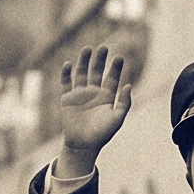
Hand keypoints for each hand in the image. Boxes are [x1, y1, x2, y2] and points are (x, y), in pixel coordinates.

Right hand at [54, 45, 133, 179]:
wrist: (83, 145)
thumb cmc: (102, 134)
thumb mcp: (117, 119)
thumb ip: (124, 103)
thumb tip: (128, 85)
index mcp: (106, 97)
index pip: (112, 78)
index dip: (115, 68)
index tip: (119, 57)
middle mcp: (93, 93)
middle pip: (97, 71)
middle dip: (100, 60)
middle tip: (103, 47)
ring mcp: (79, 94)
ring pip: (81, 73)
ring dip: (84, 61)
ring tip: (87, 49)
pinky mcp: (67, 99)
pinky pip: (65, 83)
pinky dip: (65, 74)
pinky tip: (68, 64)